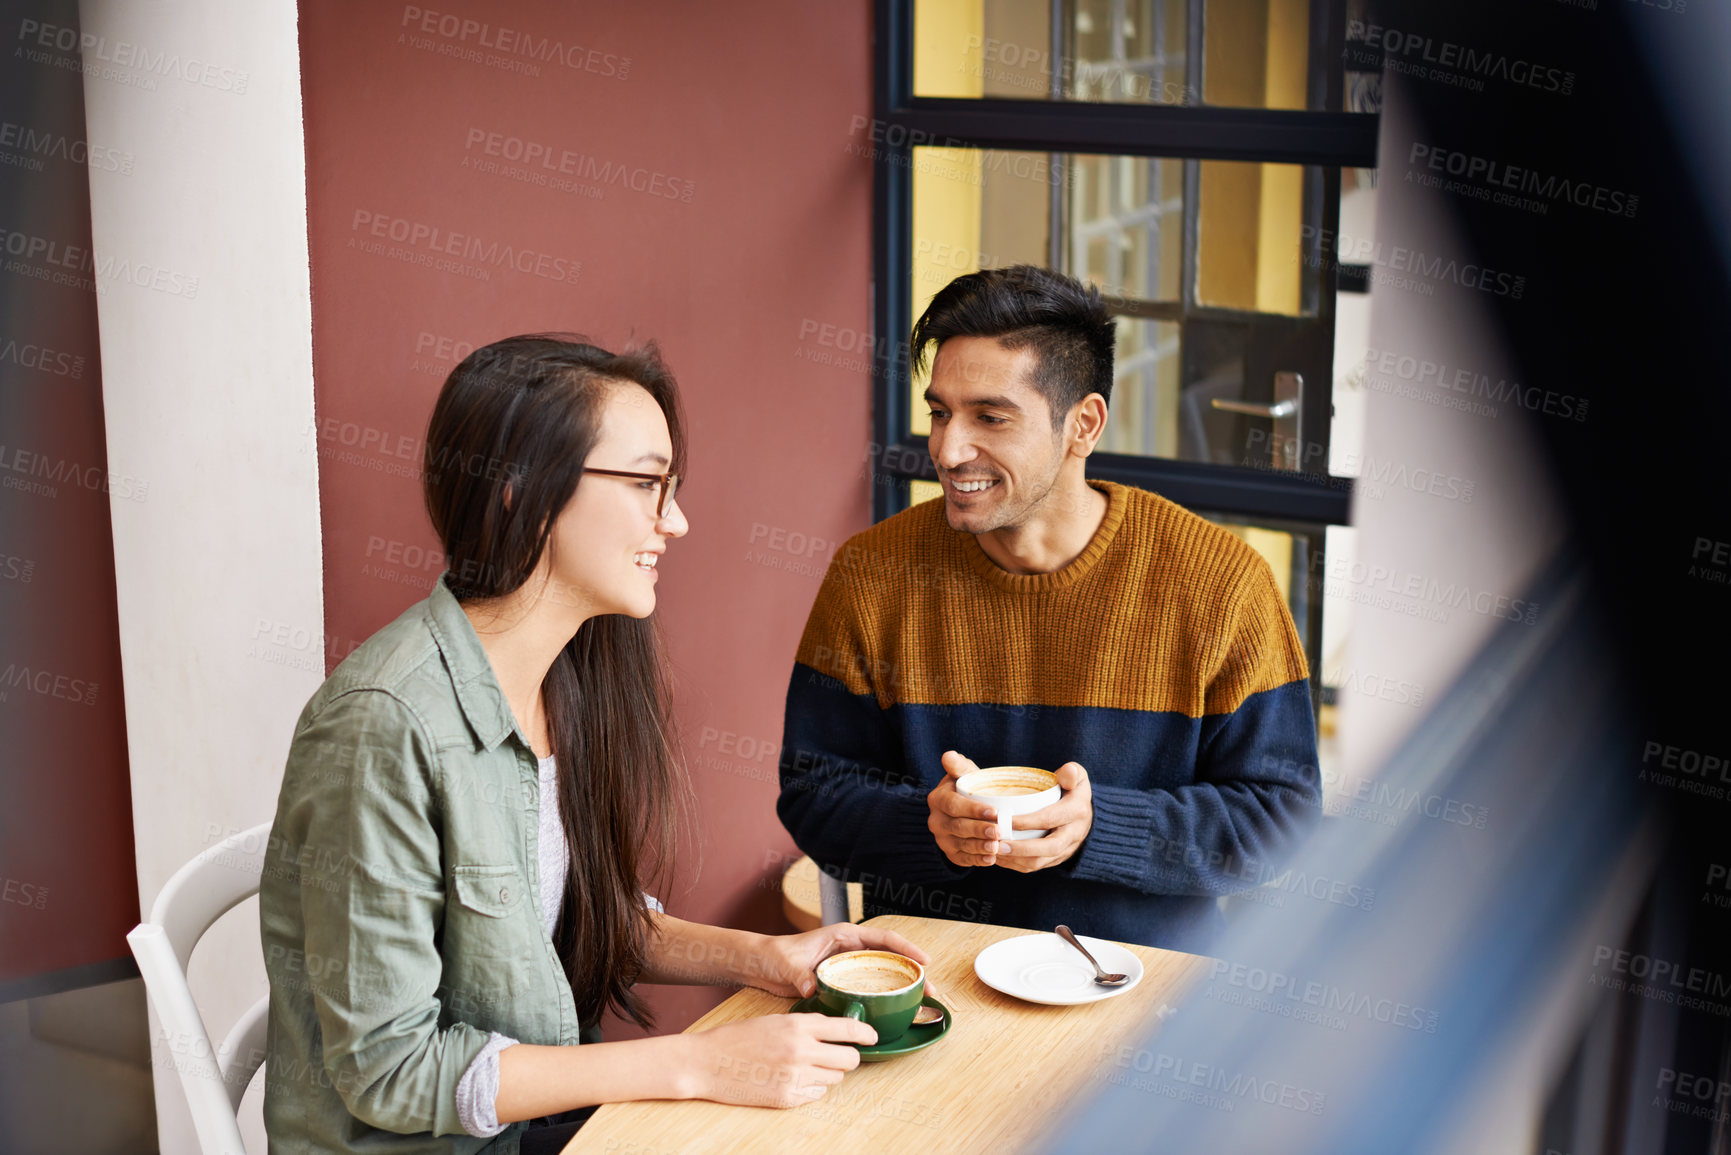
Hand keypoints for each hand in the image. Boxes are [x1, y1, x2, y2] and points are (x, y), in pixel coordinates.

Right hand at [685, 1013, 874, 1107]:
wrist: (707, 1062)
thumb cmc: (738, 1038)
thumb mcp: (775, 1020)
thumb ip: (806, 1025)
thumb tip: (835, 1031)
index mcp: (798, 1025)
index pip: (846, 1029)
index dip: (865, 1034)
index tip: (872, 1036)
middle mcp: (801, 1051)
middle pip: (849, 1059)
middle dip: (849, 1057)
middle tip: (840, 1055)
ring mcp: (795, 1077)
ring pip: (835, 1078)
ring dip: (828, 1073)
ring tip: (807, 1066)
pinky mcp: (788, 1098)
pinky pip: (816, 1093)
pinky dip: (811, 1087)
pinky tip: (792, 1079)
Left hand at [750, 923, 932, 998]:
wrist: (761, 965)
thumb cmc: (775, 954)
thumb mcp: (789, 963)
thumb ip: (801, 974)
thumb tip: (813, 988)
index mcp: (843, 936)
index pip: (883, 939)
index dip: (906, 949)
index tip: (924, 961)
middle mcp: (850, 950)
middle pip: (889, 958)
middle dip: (912, 972)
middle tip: (929, 990)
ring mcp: (847, 967)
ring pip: (882, 975)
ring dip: (900, 987)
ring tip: (919, 1003)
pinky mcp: (841, 983)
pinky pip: (867, 989)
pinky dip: (881, 999)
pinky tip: (891, 1012)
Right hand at [927, 750, 1010, 867]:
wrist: (966, 811)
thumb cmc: (970, 789)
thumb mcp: (965, 775)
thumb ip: (959, 766)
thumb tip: (949, 756)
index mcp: (938, 799)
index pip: (954, 805)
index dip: (973, 810)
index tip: (994, 812)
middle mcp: (936, 820)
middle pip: (957, 827)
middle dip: (979, 830)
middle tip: (999, 831)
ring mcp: (942, 838)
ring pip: (961, 844)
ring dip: (979, 847)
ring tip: (996, 847)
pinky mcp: (950, 853)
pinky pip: (962, 859)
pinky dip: (977, 860)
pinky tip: (991, 859)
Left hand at [995, 761, 1092, 872]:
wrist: (1087, 813)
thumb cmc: (1074, 789)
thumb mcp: (1078, 775)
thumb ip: (1072, 772)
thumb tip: (1065, 774)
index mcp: (1076, 811)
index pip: (1050, 819)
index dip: (1028, 822)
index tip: (1005, 820)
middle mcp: (1074, 834)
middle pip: (1048, 847)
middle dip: (1021, 848)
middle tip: (997, 844)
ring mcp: (1067, 849)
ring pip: (1041, 861)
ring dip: (1016, 860)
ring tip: (995, 852)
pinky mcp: (1057, 858)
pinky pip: (1037, 866)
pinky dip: (1017, 865)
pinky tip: (1000, 857)